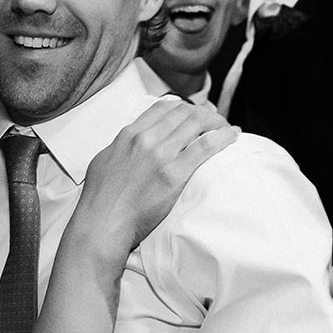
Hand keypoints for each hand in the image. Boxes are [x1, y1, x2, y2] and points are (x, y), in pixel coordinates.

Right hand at [74, 98, 237, 253]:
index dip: (183, 108)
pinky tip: (232, 136)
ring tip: (226, 128)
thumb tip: (130, 144)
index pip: (162, 108)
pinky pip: (205, 147)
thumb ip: (121, 148)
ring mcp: (160, 156)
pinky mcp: (174, 175)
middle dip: (203, 113)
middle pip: (183, 112)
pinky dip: (222, 137)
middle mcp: (145, 139)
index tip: (192, 114)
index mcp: (129, 134)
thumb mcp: (104, 161)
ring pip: (197, 124)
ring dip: (216, 122)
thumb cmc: (100, 200)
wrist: (102, 224)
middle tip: (214, 122)